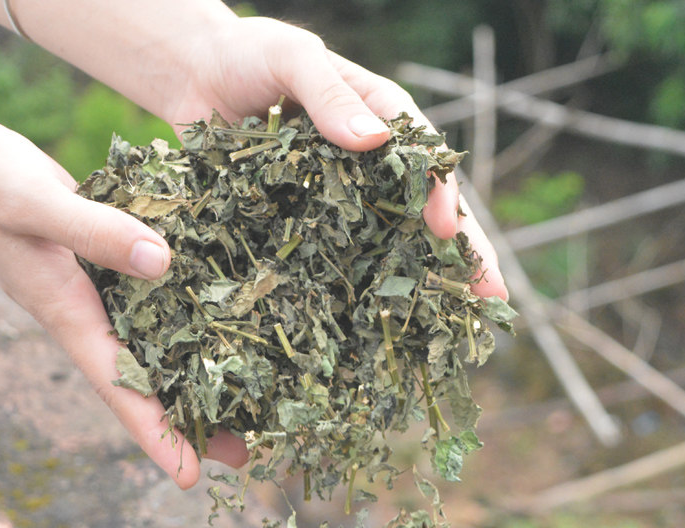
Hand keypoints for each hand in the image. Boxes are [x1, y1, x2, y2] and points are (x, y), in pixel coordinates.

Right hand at [0, 117, 246, 487]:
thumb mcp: (31, 201)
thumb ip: (92, 231)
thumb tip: (163, 263)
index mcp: (67, 313)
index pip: (117, 388)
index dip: (154, 434)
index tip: (190, 478)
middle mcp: (88, 316)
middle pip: (148, 384)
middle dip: (193, 422)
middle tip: (248, 455)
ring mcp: (100, 295)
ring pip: (157, 349)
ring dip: (200, 378)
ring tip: (251, 406)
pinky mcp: (110, 267)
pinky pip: (155, 305)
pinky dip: (189, 321)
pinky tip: (222, 327)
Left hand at [163, 15, 507, 299]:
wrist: (195, 75)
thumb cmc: (247, 54)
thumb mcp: (292, 58)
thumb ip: (329, 94)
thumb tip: (374, 142)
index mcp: (380, 115)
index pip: (424, 158)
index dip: (441, 194)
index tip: (446, 230)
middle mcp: (370, 161)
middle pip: (425, 208)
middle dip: (460, 250)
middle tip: (490, 294)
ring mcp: (342, 193)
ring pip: (391, 236)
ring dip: (421, 275)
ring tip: (453, 317)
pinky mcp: (310, 218)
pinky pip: (340, 250)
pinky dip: (361, 282)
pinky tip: (381, 316)